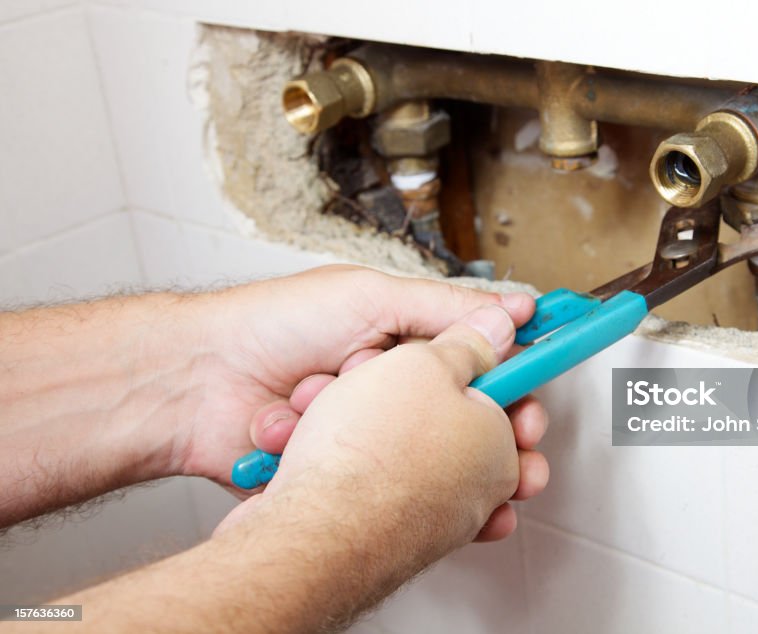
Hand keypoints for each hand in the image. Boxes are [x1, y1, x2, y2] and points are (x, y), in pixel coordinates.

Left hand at [217, 303, 548, 547]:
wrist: (194, 383)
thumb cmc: (270, 325)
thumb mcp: (367, 297)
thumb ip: (443, 309)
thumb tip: (511, 311)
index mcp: (405, 344)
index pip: (480, 366)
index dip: (514, 388)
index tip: (536, 404)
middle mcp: (392, 391)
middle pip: (463, 425)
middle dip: (488, 440)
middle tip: (511, 450)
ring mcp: (368, 435)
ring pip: (425, 462)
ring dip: (423, 458)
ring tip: (423, 456)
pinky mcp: (344, 471)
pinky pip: (382, 487)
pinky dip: (371, 477)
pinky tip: (351, 464)